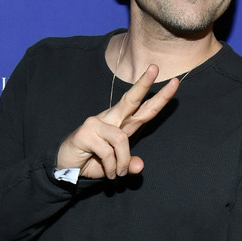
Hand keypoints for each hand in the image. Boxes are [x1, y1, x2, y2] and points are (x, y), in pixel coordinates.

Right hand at [56, 64, 178, 178]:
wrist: (66, 168)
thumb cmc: (93, 162)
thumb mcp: (117, 166)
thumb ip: (129, 164)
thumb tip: (140, 166)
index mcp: (122, 123)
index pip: (144, 108)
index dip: (160, 97)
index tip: (175, 82)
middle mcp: (111, 119)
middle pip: (131, 99)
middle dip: (144, 84)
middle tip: (155, 67)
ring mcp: (97, 123)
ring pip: (122, 139)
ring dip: (123, 161)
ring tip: (119, 173)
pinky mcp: (86, 132)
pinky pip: (108, 151)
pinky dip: (112, 166)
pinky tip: (109, 172)